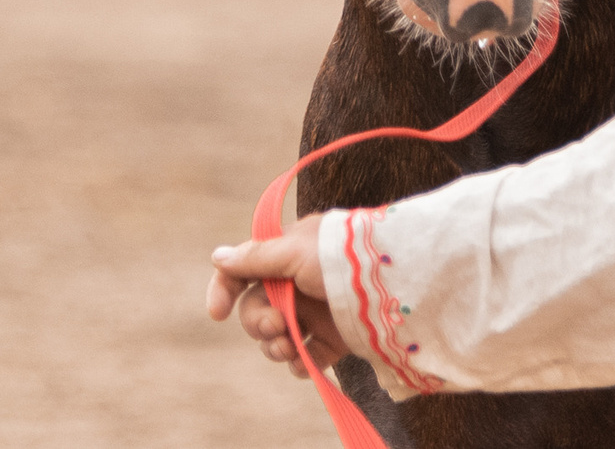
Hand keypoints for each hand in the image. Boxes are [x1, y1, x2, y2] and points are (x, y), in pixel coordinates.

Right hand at [208, 213, 348, 378]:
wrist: (396, 282)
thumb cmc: (344, 258)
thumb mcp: (297, 251)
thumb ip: (256, 258)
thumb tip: (217, 257)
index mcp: (287, 255)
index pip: (244, 271)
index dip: (225, 290)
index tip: (218, 313)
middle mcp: (298, 283)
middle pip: (256, 310)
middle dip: (258, 322)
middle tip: (277, 326)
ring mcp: (315, 312)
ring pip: (278, 337)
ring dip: (276, 346)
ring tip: (291, 347)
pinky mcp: (334, 338)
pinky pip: (306, 357)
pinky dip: (301, 363)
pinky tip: (306, 363)